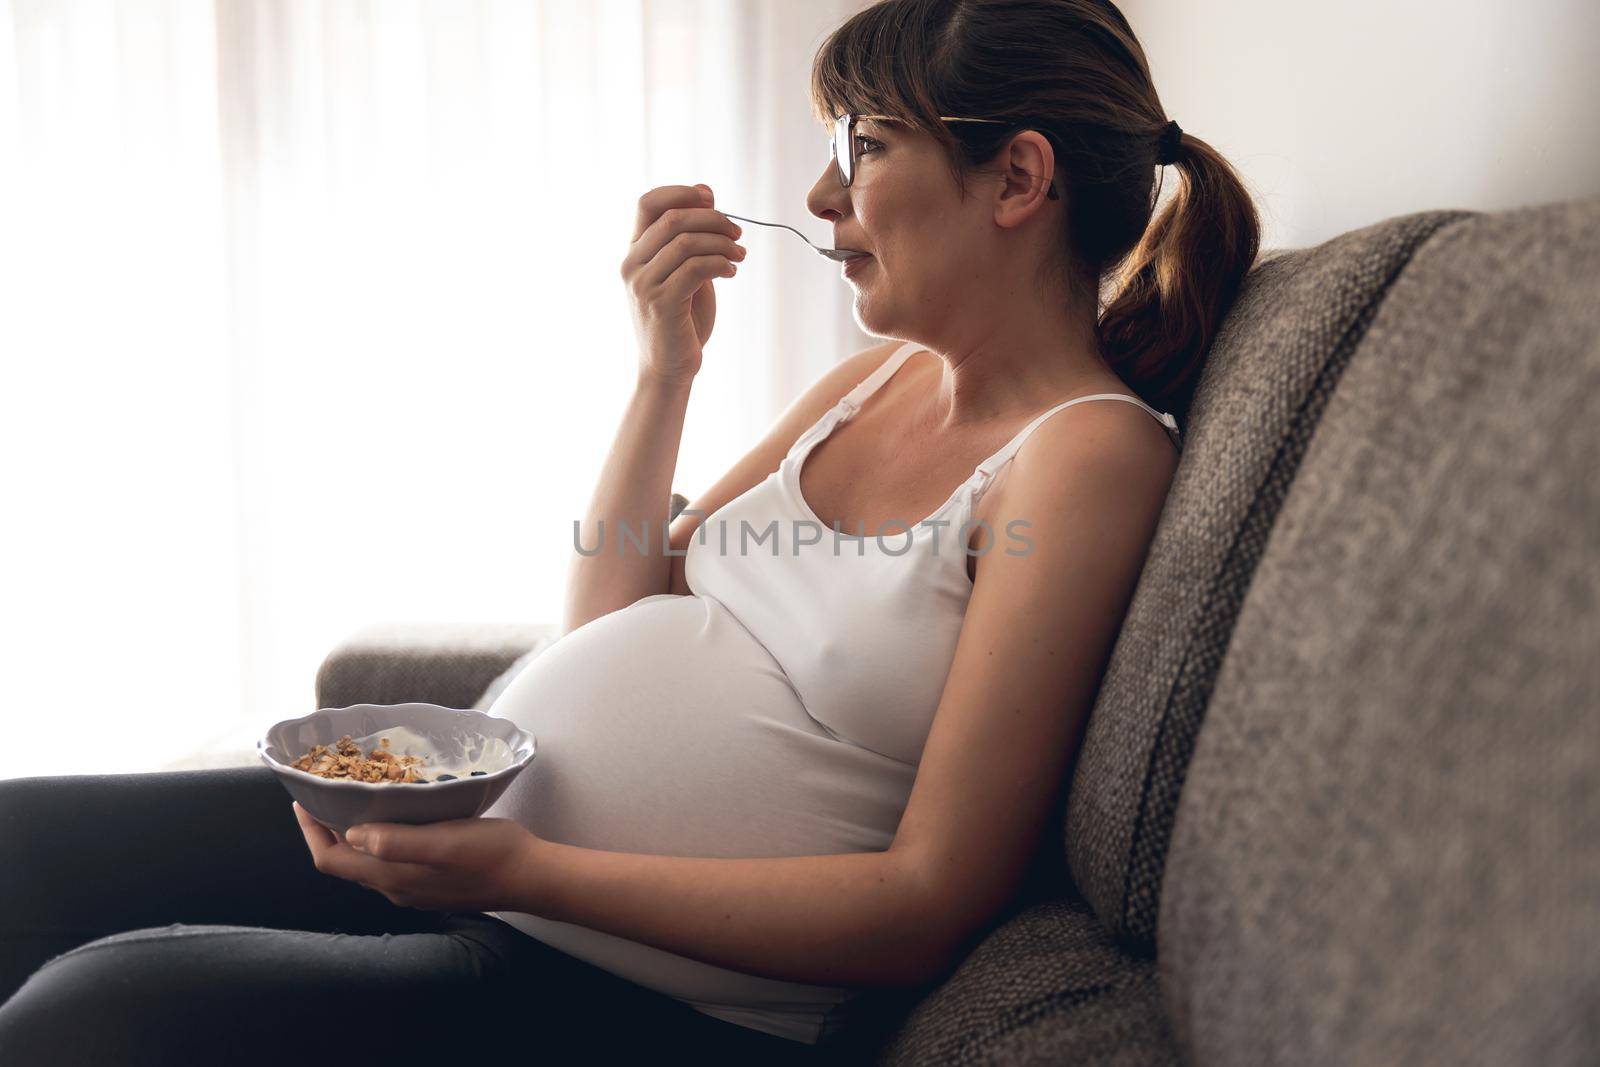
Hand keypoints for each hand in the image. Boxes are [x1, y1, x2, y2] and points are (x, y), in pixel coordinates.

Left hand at [292, 801, 550, 913]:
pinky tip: (395, 816)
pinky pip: (390, 859)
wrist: (530, 876)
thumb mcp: (442, 842)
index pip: (330, 858)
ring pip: (366, 860)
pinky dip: (378, 837)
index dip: (310, 831)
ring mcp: (412, 886)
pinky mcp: (430, 880)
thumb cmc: (489, 854)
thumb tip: (352, 833)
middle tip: (324, 793)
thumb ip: (396, 842)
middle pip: (343, 861)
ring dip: (352, 832)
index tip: (303, 799)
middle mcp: (394, 886)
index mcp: (390, 876)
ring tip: (355, 798)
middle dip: (326, 828)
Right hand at [621, 183, 744, 386]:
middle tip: (737, 233)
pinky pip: (695, 268)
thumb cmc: (681, 320)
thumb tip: (706, 192)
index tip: (710, 199)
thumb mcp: (687, 270)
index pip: (648, 203)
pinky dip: (720, 264)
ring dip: (721, 244)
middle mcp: (632, 264)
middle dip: (713, 220)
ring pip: (686, 242)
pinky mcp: (660, 303)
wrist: (670, 368)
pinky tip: (731, 272)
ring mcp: (643, 284)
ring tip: (739, 256)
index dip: (680, 193)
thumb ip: (692, 236)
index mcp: (635, 252)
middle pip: (673, 218)